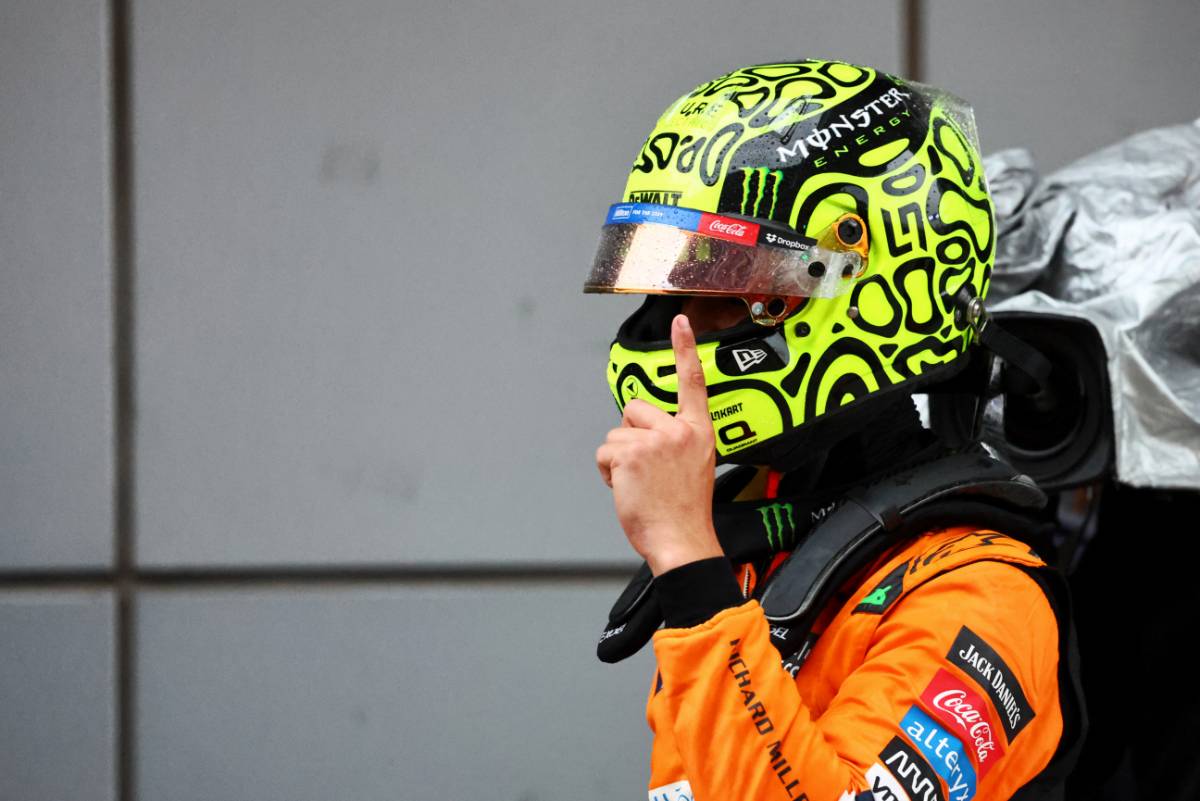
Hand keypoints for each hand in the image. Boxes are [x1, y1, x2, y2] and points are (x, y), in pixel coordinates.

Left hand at [595, 314, 722, 574]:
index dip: (686, 349)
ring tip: (641, 484)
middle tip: (647, 469)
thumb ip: (674, 442)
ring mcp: (654, 441)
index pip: (693, 382)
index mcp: (698, 432)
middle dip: (630, 435)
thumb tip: (644, 434)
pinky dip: (607, 472)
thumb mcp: (692, 467)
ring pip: (615, 435)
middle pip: (635, 409)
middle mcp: (678, 431)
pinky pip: (604, 453)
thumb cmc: (684, 512)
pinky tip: (627, 488)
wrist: (682, 541)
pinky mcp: (631, 455)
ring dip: (618, 459)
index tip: (682, 321)